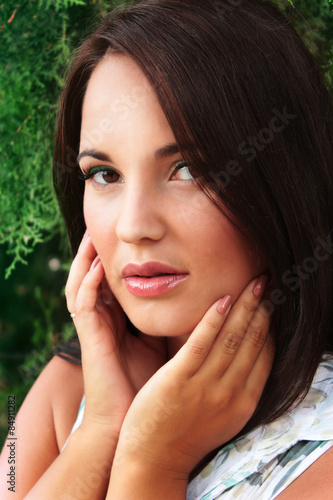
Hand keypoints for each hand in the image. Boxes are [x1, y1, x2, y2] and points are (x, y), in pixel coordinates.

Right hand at [65, 233, 166, 438]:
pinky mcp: (89, 340)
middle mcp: (103, 321)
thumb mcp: (161, 344)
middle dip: (97, 254)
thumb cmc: (149, 384)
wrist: (131, 422)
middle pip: (93, 278)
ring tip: (92, 239)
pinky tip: (97, 269)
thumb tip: (201, 300)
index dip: (117, 260)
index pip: (113, 282)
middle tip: (102, 229)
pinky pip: (83, 306)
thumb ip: (170, 322)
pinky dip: (87, 285)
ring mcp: (94, 330)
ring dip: (85, 261)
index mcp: (118, 321)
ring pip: (81, 286)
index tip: (128, 238)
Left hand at [112, 275, 273, 478]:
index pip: (265, 355)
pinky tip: (222, 300)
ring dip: (244, 307)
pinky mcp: (178, 379)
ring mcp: (205, 386)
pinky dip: (213, 320)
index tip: (270, 303)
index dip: (270, 326)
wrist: (154, 459)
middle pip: (253, 341)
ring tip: (252, 284)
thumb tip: (245, 356)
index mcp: (244, 401)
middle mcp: (230, 392)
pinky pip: (201, 343)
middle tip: (264, 283)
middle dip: (261, 308)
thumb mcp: (223, 416)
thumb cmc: (186, 435)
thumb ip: (236, 388)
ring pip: (232, 338)